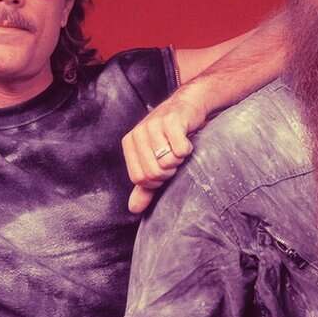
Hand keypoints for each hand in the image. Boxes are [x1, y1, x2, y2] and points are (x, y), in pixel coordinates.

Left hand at [122, 90, 207, 213]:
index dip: (156, 180)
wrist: (188, 107)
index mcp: (129, 143)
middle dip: (169, 170)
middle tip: (173, 157)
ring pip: (168, 162)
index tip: (163, 167)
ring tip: (178, 147)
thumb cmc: (170, 136)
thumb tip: (134, 209)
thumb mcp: (154, 161)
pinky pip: (181, 150)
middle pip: (153, 172)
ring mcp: (154, 125)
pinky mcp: (172, 121)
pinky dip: (187, 149)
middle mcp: (138, 133)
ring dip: (179, 159)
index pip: (139, 178)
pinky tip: (186, 139)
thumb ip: (144, 187)